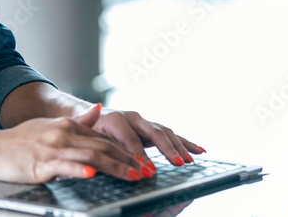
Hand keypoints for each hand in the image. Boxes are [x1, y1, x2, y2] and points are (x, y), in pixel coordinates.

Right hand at [0, 104, 145, 183]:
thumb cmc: (19, 141)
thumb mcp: (49, 125)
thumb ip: (77, 120)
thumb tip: (99, 109)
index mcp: (66, 125)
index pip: (103, 138)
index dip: (125, 150)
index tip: (143, 161)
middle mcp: (62, 133)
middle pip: (102, 146)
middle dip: (128, 160)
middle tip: (147, 171)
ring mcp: (51, 148)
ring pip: (90, 155)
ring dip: (115, 167)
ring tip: (133, 175)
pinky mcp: (40, 163)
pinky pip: (64, 166)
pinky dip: (80, 168)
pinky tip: (92, 173)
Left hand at [89, 105, 204, 168]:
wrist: (88, 116)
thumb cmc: (88, 131)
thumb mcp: (89, 139)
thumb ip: (100, 147)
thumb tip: (111, 162)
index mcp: (114, 119)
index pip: (130, 138)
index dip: (139, 155)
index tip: (148, 170)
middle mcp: (131, 117)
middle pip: (153, 132)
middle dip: (166, 149)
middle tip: (178, 163)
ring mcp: (142, 121)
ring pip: (164, 132)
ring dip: (179, 146)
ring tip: (189, 161)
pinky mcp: (150, 127)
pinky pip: (170, 134)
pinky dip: (185, 142)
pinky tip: (200, 150)